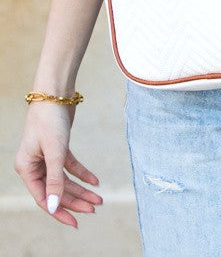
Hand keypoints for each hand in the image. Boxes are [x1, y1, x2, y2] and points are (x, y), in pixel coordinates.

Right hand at [13, 102, 102, 228]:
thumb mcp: (55, 151)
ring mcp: (46, 156)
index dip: (59, 211)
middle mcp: (34, 165)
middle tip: (95, 208)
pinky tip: (95, 180)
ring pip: (65, 180)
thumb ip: (55, 180)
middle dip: (76, 200)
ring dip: (81, 189)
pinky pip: (70, 166)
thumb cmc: (50, 120)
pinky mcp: (59, 147)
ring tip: (99, 198)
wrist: (55, 93)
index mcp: (27, 169)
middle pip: (57, 190)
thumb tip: (55, 207)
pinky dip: (82, 173)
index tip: (76, 222)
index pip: (44, 198)